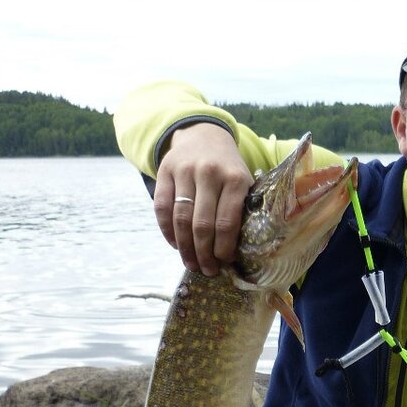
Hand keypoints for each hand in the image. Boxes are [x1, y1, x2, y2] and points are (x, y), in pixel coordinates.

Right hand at [153, 122, 252, 274]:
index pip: (226, 222)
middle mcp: (209, 173)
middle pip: (202, 225)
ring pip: (180, 219)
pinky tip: (175, 244)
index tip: (224, 262)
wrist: (204, 136)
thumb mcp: (244, 182)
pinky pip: (161, 208)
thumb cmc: (228, 169)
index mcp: (235, 179)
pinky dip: (167, 231)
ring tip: (191, 263)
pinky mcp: (165, 171)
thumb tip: (237, 252)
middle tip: (207, 270)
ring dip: (185, 247)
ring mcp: (185, 171)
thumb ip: (241, 210)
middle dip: (204, 254)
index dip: (223, 248)